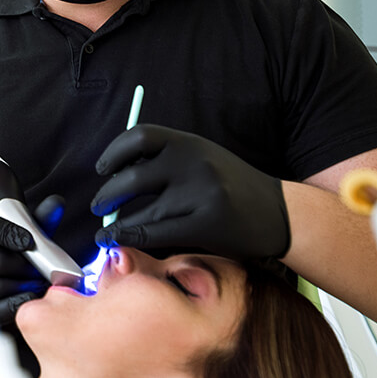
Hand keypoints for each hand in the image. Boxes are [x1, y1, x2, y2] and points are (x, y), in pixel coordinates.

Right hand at [0, 195, 63, 330]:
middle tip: (43, 269)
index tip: (29, 241)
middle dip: (25, 266)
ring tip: (41, 283)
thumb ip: (39, 222)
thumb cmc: (11, 257)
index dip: (7, 232)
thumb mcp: (25, 237)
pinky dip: (19, 303)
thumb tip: (56, 203)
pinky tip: (31, 296)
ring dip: (25, 286)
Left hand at [89, 124, 289, 260]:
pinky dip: (129, 238)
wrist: (279, 212)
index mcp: (190, 142)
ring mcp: (201, 193)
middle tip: (97, 206)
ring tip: (105, 231)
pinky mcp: (207, 224)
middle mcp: (194, 162)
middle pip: (132, 177)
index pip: (139, 137)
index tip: (102, 170)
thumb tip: (113, 175)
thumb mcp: (201, 159)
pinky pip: (155, 233)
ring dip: (115, 224)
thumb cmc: (230, 187)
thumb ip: (164, 160)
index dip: (112, 153)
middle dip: (107, 195)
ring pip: (141, 212)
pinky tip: (117, 241)